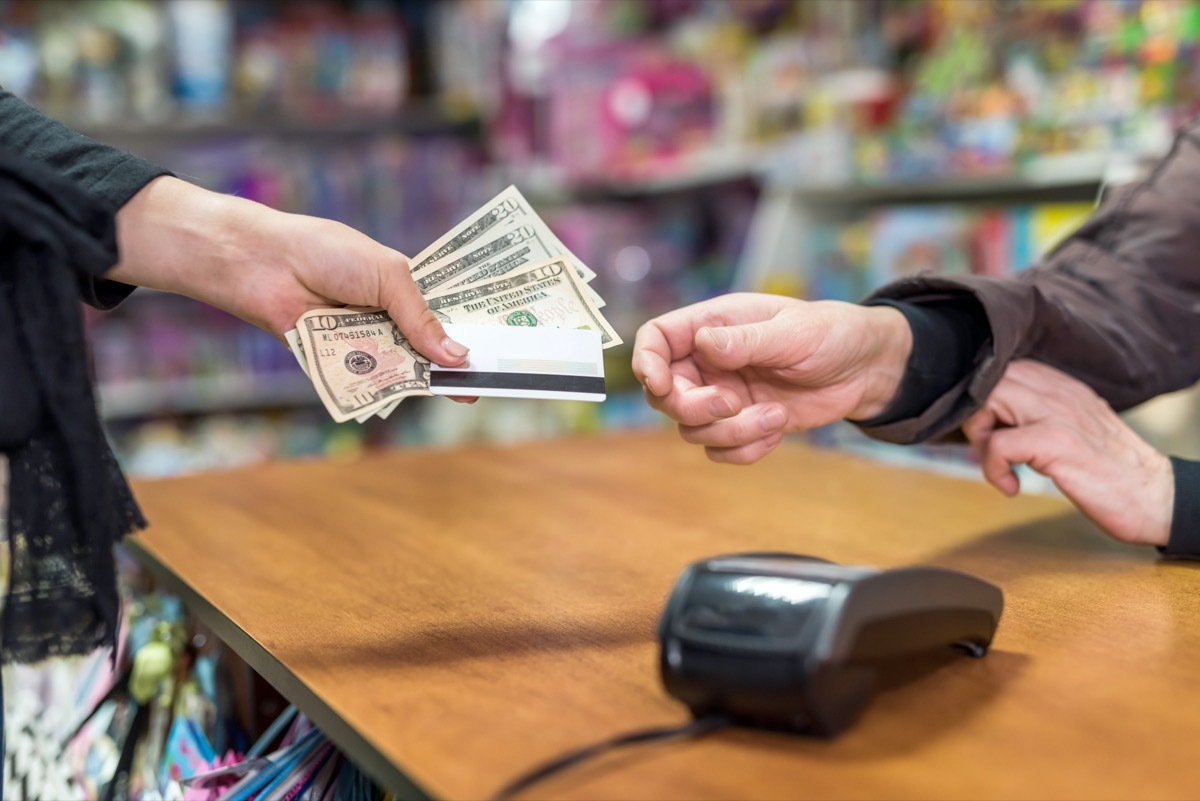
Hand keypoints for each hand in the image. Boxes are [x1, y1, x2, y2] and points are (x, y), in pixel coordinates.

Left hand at [109, 176, 467, 366]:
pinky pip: (367, 384)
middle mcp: (386, 322)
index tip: (498, 354)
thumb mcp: (389, 276)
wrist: (266, 265)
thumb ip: (421, 319)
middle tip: (482, 385)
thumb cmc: (328, 254)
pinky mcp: (338, 368)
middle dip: (452, 368)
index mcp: (404, 292)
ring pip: (401, 372)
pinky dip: (386, 389)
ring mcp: (363, 346)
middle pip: (427, 353)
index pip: (445, 320)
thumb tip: (457, 357)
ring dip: (423, 381)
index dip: (470, 337)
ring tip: (457, 392)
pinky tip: (410, 392)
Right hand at [632, 293, 911, 463]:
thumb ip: (745, 340)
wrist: (864, 369)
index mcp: (713, 325)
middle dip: (694, 408)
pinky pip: (720, 450)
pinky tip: (776, 431)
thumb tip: (704, 344)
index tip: (660, 384)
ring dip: (731, 432)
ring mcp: (723, 396)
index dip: (646, 361)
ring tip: (776, 416)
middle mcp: (709, 363)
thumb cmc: (830, 334)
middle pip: (666, 395)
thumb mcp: (791, 332)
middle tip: (733, 405)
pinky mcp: (742, 425)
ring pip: (692, 429)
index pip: (657, 339)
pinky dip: (745, 450)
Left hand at [962, 360, 1173, 546]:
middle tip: (990, 449)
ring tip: (1001, 465)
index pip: (1003, 370)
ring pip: (987, 400)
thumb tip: (992, 421)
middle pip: (988, 380)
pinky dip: (993, 470)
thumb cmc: (1108, 470)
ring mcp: (1058, 413)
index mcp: (1063, 386)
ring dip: (981, 438)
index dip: (985, 401)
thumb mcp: (1070, 429)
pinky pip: (998, 445)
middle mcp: (1060, 391)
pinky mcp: (1056, 441)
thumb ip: (1038, 416)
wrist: (1153, 496)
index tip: (993, 432)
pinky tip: (1012, 487)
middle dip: (976, 416)